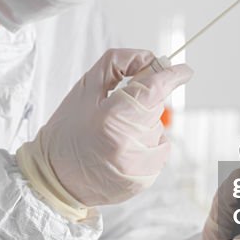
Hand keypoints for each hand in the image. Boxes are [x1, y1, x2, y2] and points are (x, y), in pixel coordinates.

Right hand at [17, 49, 191, 207]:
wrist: (55, 177)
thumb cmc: (67, 131)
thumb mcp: (84, 88)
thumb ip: (118, 64)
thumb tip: (150, 59)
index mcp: (110, 118)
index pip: (153, 90)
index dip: (171, 76)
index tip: (183, 71)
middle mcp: (127, 144)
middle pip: (155, 107)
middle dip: (143, 102)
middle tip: (117, 110)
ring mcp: (137, 166)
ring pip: (158, 128)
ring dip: (143, 125)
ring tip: (114, 136)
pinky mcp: (143, 180)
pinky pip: (158, 149)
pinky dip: (146, 144)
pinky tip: (122, 150)